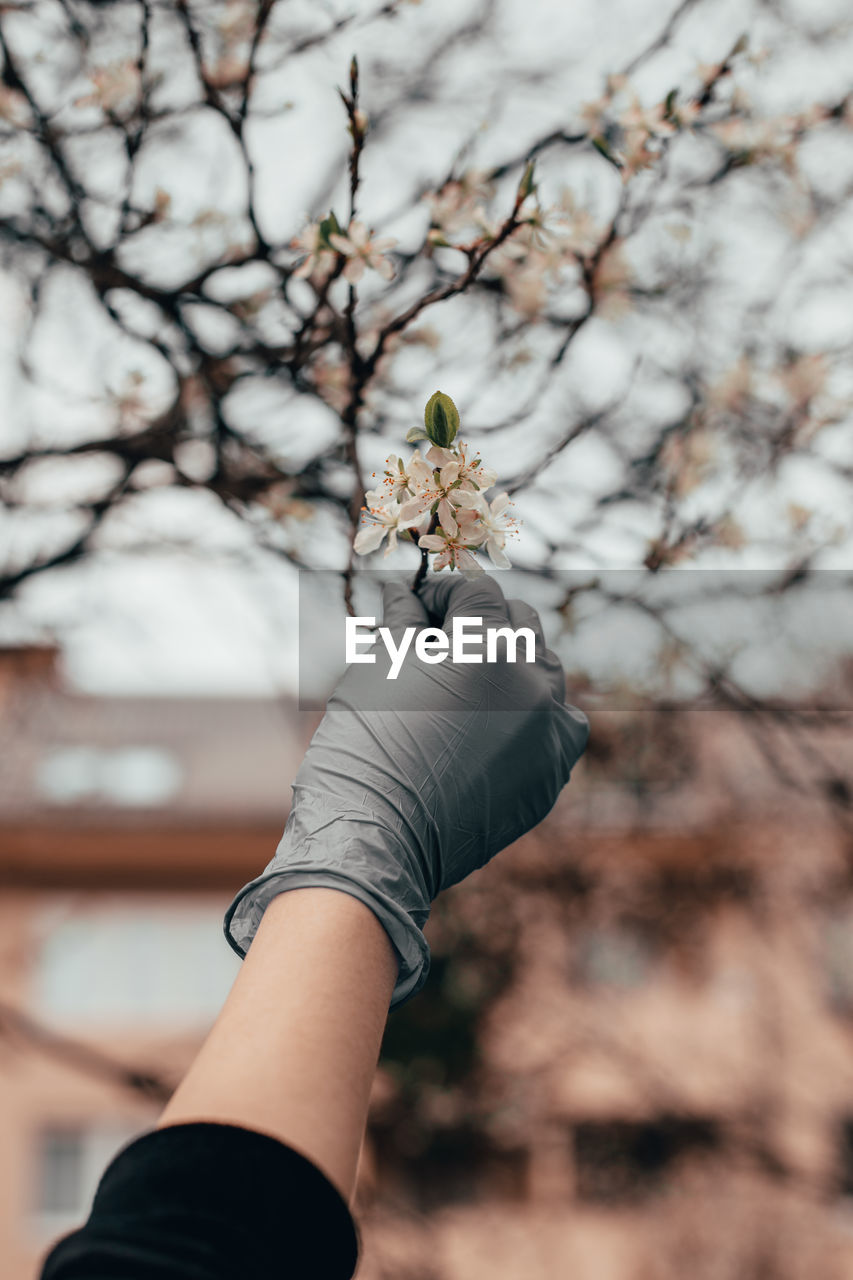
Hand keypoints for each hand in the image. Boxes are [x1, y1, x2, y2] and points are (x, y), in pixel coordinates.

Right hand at [224, 574, 589, 1008]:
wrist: (377, 841)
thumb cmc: (366, 747)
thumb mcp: (377, 666)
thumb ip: (403, 619)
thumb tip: (405, 590)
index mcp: (488, 648)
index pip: (480, 591)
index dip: (446, 591)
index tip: (420, 606)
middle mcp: (532, 684)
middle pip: (521, 623)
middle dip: (482, 623)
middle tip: (440, 641)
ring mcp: (548, 731)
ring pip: (545, 671)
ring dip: (511, 665)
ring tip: (467, 685)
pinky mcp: (551, 773)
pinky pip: (557, 725)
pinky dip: (533, 717)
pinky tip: (494, 727)